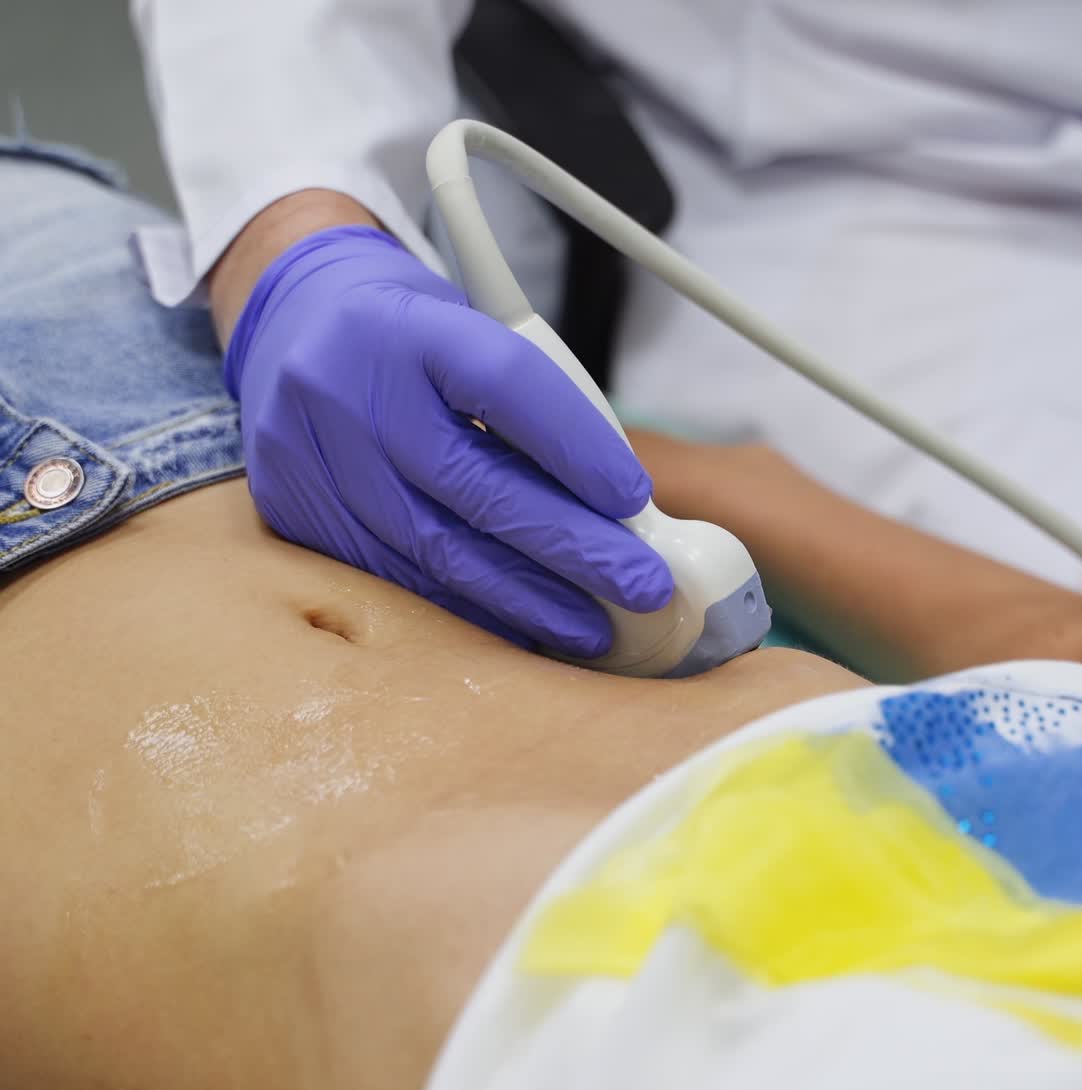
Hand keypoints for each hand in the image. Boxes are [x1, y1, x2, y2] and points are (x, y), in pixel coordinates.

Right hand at [224, 226, 673, 654]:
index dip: (577, 448)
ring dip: (525, 598)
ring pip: (433, 548)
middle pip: (475, 485)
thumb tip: (618, 508)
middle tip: (640, 585)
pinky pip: (391, 578)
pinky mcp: (291, 507)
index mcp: (407, 325)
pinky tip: (519, 625)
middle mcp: (349, 386)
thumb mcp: (471, 330)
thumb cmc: (412, 335)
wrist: (295, 322)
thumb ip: (535, 404)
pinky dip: (464, 609)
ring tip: (591, 625)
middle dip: (572, 548)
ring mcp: (309, 452)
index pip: (505, 384)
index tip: (633, 500)